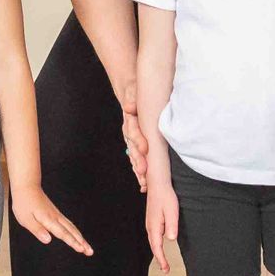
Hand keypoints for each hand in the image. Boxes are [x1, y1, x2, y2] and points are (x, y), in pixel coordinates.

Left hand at [13, 186, 92, 255]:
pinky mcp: (56, 213)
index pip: (63, 233)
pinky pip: (69, 224)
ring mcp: (57, 215)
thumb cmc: (24, 203)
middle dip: (82, 242)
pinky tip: (77, 235)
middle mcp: (56, 217)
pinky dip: (75, 231)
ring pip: (72, 228)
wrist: (27, 186)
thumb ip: (37, 230)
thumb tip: (48, 240)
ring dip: (80, 238)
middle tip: (90, 252)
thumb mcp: (25, 219)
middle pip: (72, 231)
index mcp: (49, 220)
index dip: (73, 243)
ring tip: (87, 247)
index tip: (82, 250)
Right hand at [117, 76, 147, 190]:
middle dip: (138, 160)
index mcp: (130, 119)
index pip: (133, 131)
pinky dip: (139, 170)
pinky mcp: (136, 144)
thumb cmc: (136, 93)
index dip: (138, 140)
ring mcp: (131, 139)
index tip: (144, 149)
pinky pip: (136, 158)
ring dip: (138, 168)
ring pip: (134, 155)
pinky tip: (143, 183)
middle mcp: (129, 130)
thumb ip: (132, 99)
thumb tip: (129, 106)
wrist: (131, 93)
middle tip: (144, 171)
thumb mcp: (134, 92)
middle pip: (132, 147)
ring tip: (144, 181)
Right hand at [145, 181, 177, 273]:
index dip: (161, 260)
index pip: (157, 248)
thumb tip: (170, 239)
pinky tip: (161, 245)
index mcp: (154, 227)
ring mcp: (150, 223)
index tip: (166, 269)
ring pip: (153, 242)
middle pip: (154, 247)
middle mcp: (150, 227)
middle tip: (165, 270)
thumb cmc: (166, 196)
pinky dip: (157, 244)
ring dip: (158, 252)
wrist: (158, 183)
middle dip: (159, 259)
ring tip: (164, 261)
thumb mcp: (172, 211)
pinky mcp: (152, 219)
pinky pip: (154, 236)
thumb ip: (171, 226)